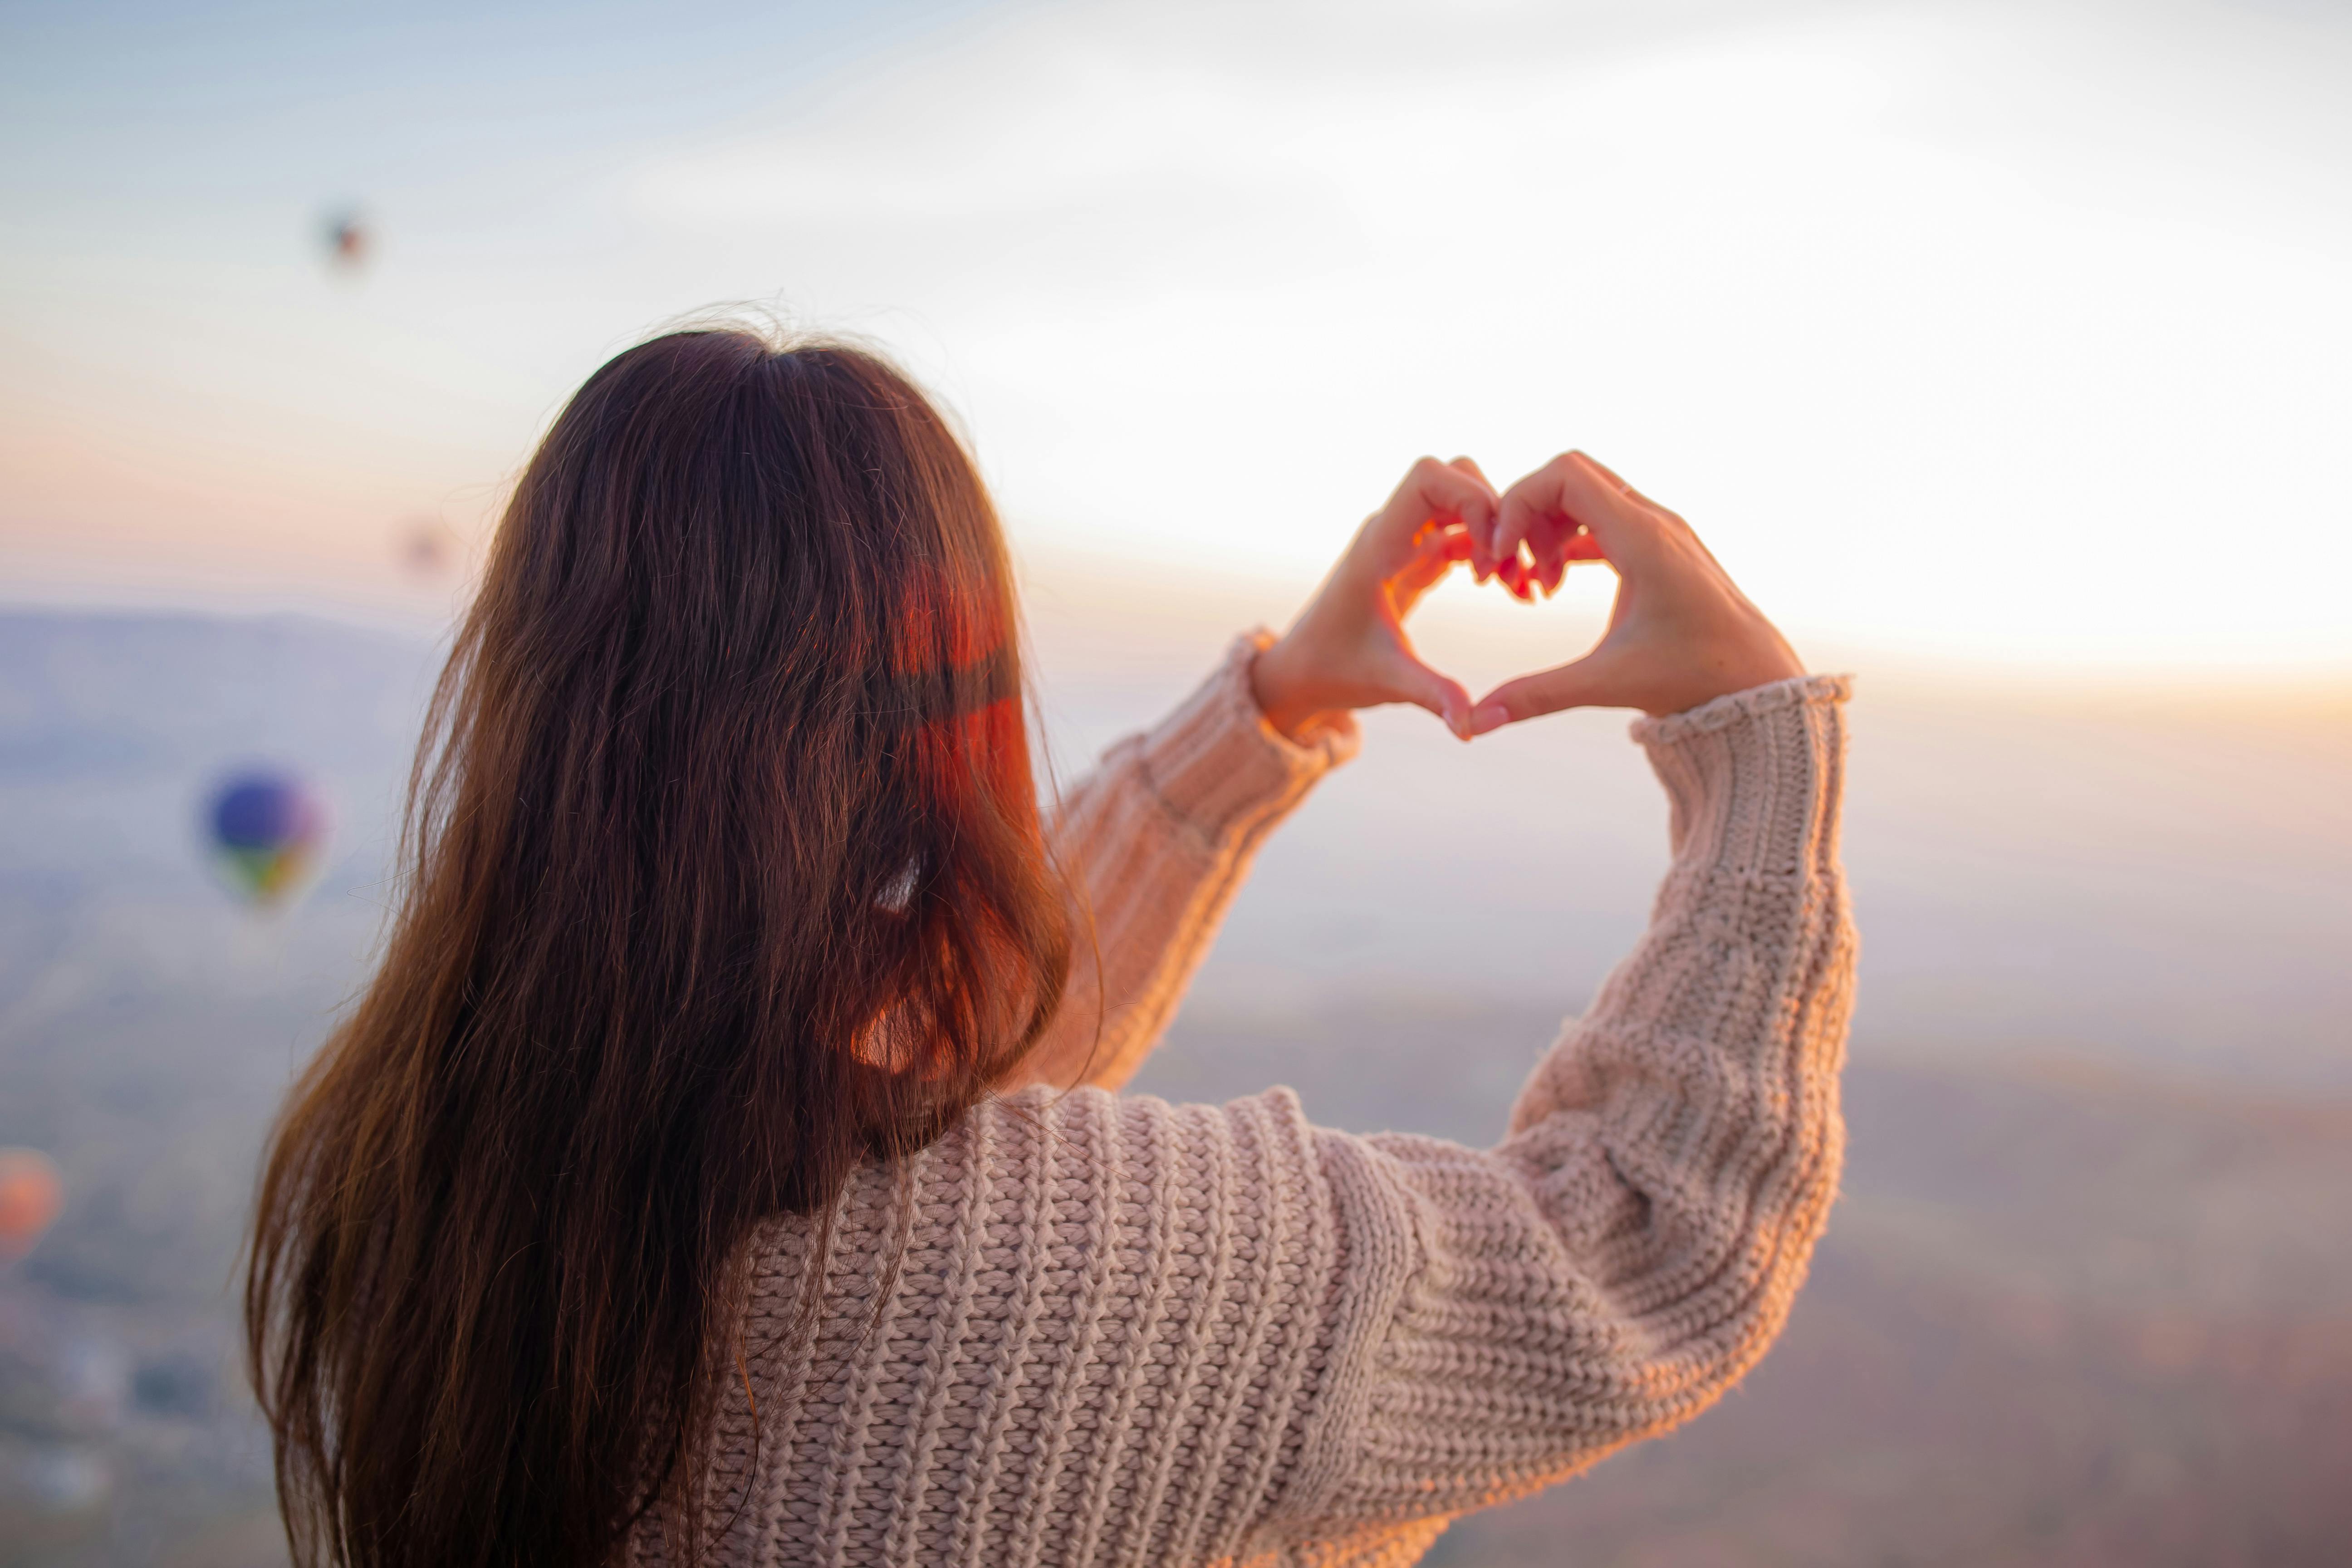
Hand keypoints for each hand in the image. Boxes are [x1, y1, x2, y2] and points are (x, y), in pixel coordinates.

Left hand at [1251, 457, 1495, 740]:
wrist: (1303, 672)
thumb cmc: (1334, 670)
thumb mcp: (1387, 681)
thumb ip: (1432, 695)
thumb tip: (1472, 727)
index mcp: (1379, 546)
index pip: (1426, 479)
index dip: (1471, 498)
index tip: (1492, 551)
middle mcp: (1393, 532)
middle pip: (1456, 477)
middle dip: (1495, 514)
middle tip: (1513, 571)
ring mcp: (1407, 542)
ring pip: (1465, 501)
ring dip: (1499, 534)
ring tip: (1520, 586)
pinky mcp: (1418, 559)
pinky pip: (1466, 534)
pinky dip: (1493, 552)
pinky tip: (1514, 590)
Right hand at [1467, 452, 1802, 730]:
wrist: (1756, 682)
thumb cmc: (1694, 678)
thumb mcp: (1608, 683)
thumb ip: (1537, 695)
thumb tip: (1478, 722)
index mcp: (1642, 538)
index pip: (1564, 474)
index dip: (1518, 502)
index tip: (1502, 552)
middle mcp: (1654, 520)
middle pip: (1571, 475)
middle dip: (1529, 513)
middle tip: (1514, 566)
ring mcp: (1662, 529)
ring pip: (1588, 495)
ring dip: (1549, 529)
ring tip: (1540, 584)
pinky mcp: (1663, 546)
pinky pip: (1605, 519)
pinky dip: (1571, 540)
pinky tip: (1556, 584)